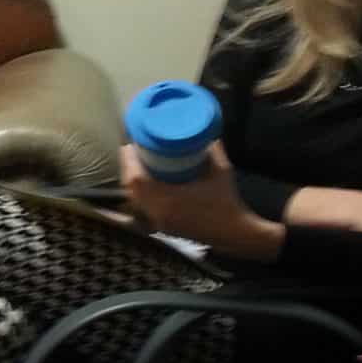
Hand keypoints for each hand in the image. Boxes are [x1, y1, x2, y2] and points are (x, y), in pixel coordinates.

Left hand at [119, 141, 276, 259]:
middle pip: (130, 188)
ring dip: (133, 181)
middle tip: (134, 151)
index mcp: (167, 199)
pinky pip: (142, 207)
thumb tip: (203, 129)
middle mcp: (157, 212)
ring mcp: (158, 221)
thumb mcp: (221, 170)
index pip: (136, 179)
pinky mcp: (162, 226)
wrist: (233, 233)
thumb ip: (212, 148)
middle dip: (128, 168)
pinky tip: (145, 183)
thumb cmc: (227, 201)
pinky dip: (139, 194)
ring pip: (134, 199)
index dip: (129, 161)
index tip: (131, 146)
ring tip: (138, 164)